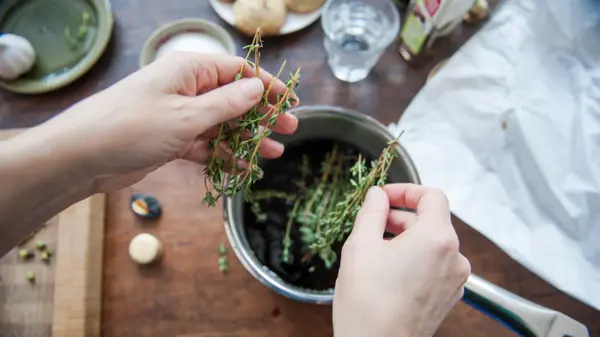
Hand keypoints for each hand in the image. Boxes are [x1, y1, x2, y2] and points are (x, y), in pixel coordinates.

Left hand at [32, 51, 298, 191]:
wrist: (81, 157)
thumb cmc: (131, 127)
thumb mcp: (185, 115)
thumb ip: (226, 103)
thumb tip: (258, 87)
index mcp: (188, 70)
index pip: (237, 71)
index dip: (266, 85)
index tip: (290, 102)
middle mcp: (186, 89)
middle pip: (233, 98)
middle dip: (262, 114)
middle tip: (290, 129)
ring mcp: (178, 116)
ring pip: (222, 125)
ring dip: (246, 139)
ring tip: (273, 153)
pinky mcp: (171, 140)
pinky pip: (206, 145)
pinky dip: (224, 156)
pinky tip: (244, 169)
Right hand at [333, 184, 470, 336]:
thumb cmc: (368, 302)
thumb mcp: (360, 245)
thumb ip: (371, 211)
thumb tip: (377, 195)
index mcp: (437, 239)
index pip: (432, 196)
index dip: (406, 190)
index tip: (383, 196)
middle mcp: (454, 258)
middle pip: (432, 221)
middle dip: (401, 216)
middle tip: (372, 222)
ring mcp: (454, 280)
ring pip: (432, 244)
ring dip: (407, 238)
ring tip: (377, 248)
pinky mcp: (448, 297)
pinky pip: (434, 266)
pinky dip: (415, 259)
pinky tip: (389, 270)